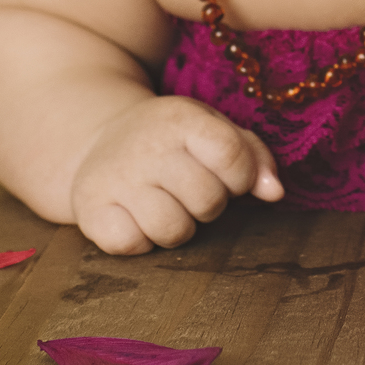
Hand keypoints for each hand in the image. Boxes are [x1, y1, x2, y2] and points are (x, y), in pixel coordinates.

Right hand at [70, 93, 282, 253]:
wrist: (99, 138)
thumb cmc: (172, 141)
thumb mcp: (212, 130)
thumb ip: (252, 156)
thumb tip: (274, 193)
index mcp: (181, 119)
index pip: (232, 156)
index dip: (241, 177)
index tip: (230, 177)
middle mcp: (147, 145)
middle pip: (208, 200)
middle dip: (210, 204)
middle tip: (190, 190)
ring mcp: (115, 177)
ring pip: (172, 230)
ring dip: (178, 227)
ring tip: (167, 205)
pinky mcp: (90, 209)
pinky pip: (130, 245)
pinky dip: (140, 241)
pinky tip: (136, 217)